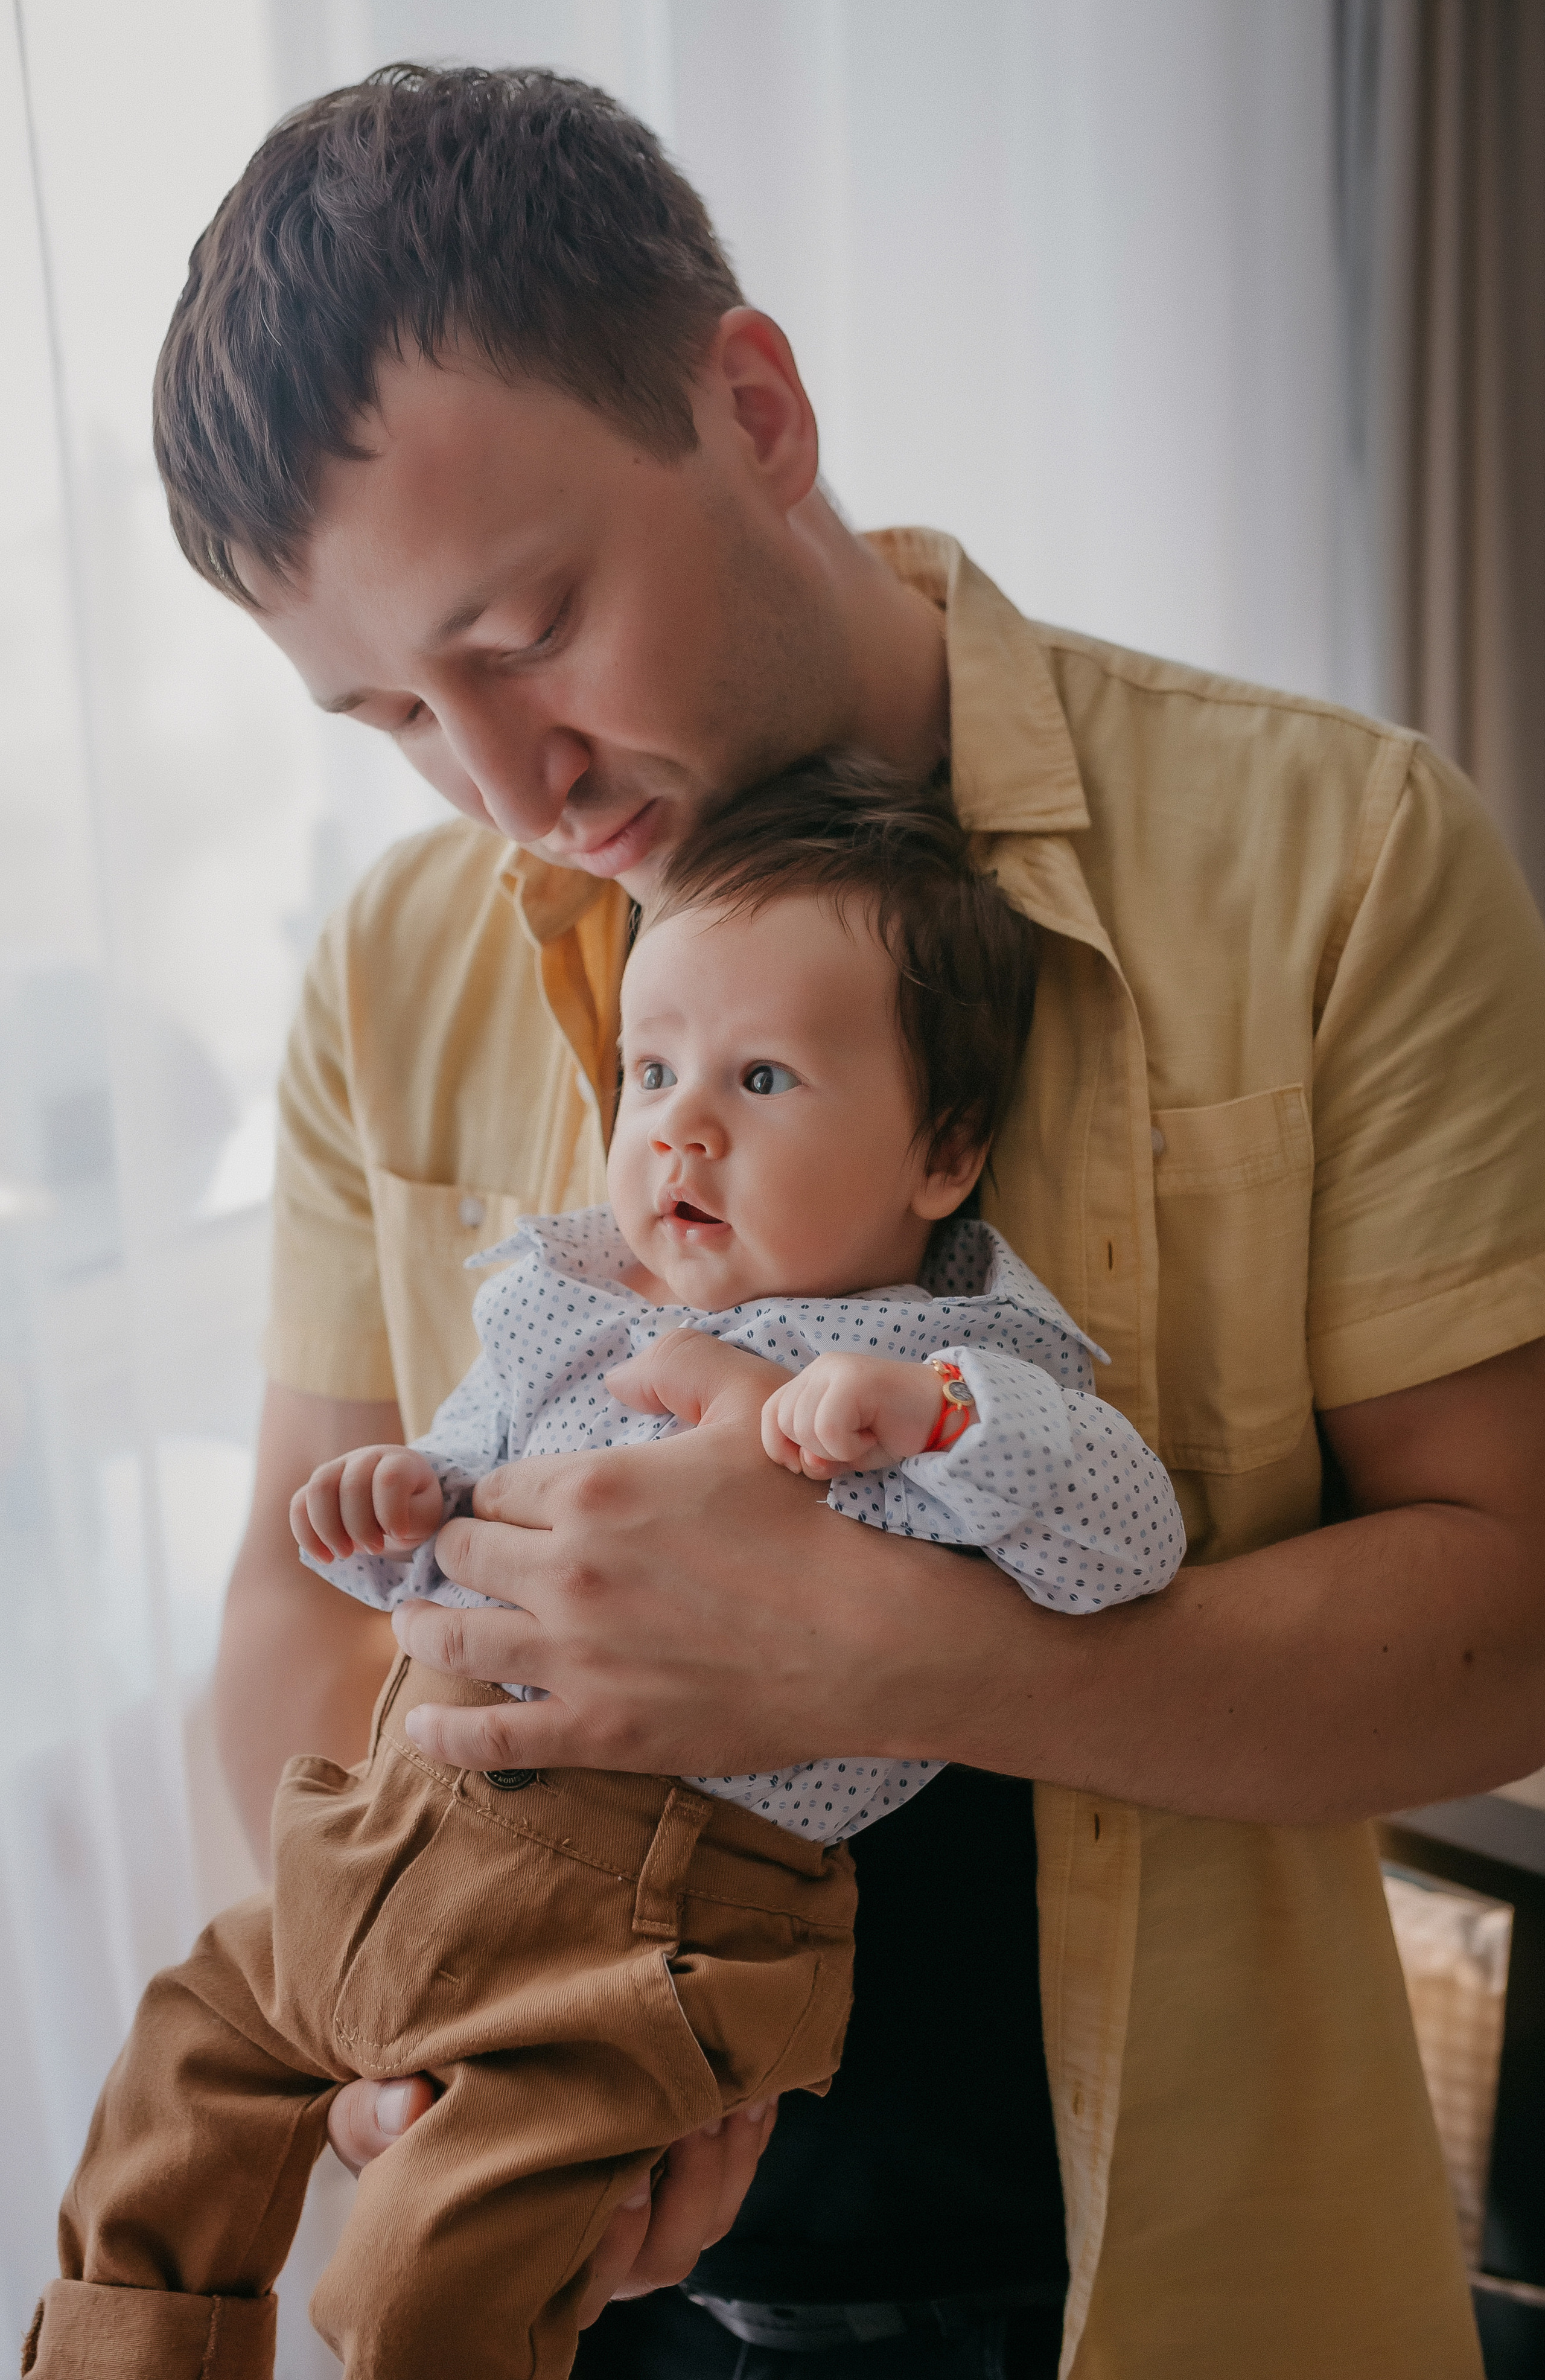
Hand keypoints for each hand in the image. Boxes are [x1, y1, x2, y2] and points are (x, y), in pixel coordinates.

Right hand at [290, 1445, 443, 1561]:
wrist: (398, 1508)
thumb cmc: (415, 1511)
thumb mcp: (427, 1515)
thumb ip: (415, 1516)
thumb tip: (386, 1526)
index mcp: (399, 1461)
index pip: (390, 1478)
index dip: (392, 1511)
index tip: (399, 1534)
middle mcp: (365, 1458)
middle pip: (351, 1486)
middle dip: (360, 1527)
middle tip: (375, 1550)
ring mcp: (337, 1469)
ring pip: (319, 1490)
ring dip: (329, 1530)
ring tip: (345, 1554)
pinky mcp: (316, 1489)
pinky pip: (298, 1505)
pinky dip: (306, 1535)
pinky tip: (324, 1558)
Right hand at [326, 2073, 777, 2321]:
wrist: (449, 2088)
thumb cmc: (420, 2118)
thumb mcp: (383, 2120)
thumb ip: (380, 2120)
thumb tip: (405, 2105)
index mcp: (523, 2260)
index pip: (582, 2283)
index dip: (612, 2242)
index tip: (623, 2178)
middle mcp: (588, 2258)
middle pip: (662, 2256)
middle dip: (688, 2186)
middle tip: (692, 2111)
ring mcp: (639, 2224)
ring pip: (704, 2223)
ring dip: (723, 2160)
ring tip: (722, 2091)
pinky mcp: (678, 2180)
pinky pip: (728, 2181)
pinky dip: (746, 2139)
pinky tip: (750, 2089)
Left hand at [387, 1328, 997, 1777]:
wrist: (865, 1636)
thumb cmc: (812, 1517)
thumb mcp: (754, 1404)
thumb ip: (678, 1366)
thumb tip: (617, 1379)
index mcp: (591, 1489)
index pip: (497, 1489)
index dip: (496, 1496)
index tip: (502, 1508)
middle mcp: (566, 1571)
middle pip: (464, 1556)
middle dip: (455, 1552)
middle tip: (457, 1559)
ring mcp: (575, 1657)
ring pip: (455, 1640)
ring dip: (426, 1627)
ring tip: (417, 1624)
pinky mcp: (597, 1731)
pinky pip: (491, 1739)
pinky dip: (442, 1734)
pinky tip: (418, 1726)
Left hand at [762, 1352, 948, 1477]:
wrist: (944, 1417)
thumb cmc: (893, 1432)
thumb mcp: (844, 1452)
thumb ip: (816, 1457)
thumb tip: (802, 1463)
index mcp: (813, 1379)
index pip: (771, 1413)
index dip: (780, 1446)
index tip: (807, 1465)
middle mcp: (820, 1368)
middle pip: (784, 1421)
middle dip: (812, 1450)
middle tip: (851, 1448)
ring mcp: (836, 1369)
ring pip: (803, 1426)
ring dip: (834, 1449)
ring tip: (865, 1440)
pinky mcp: (854, 1380)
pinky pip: (828, 1428)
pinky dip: (848, 1447)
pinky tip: (872, 1437)